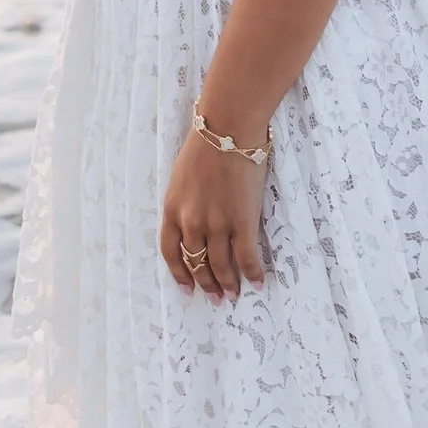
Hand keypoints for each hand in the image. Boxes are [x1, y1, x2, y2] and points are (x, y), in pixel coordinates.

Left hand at [159, 119, 267, 302]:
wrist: (228, 130)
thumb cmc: (205, 146)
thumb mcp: (180, 178)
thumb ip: (184, 204)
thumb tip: (194, 224)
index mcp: (172, 210)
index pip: (171, 253)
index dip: (180, 275)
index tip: (188, 289)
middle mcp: (191, 222)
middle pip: (197, 263)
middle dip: (206, 284)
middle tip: (216, 297)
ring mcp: (217, 224)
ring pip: (221, 266)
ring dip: (228, 284)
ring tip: (234, 294)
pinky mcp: (242, 222)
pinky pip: (246, 257)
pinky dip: (252, 273)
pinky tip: (257, 282)